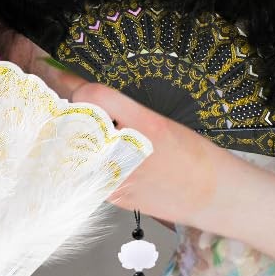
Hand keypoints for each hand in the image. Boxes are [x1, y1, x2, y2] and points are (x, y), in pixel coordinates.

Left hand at [33, 63, 228, 231]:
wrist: (212, 194)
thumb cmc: (193, 155)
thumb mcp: (162, 121)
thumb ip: (124, 111)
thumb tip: (87, 99)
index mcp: (145, 122)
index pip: (94, 95)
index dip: (74, 85)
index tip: (65, 80)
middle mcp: (129, 149)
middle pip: (75, 123)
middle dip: (66, 114)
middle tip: (62, 108)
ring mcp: (118, 175)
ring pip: (73, 150)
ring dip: (69, 141)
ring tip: (77, 136)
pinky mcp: (113, 195)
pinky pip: (84, 173)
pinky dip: (81, 164)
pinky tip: (93, 160)